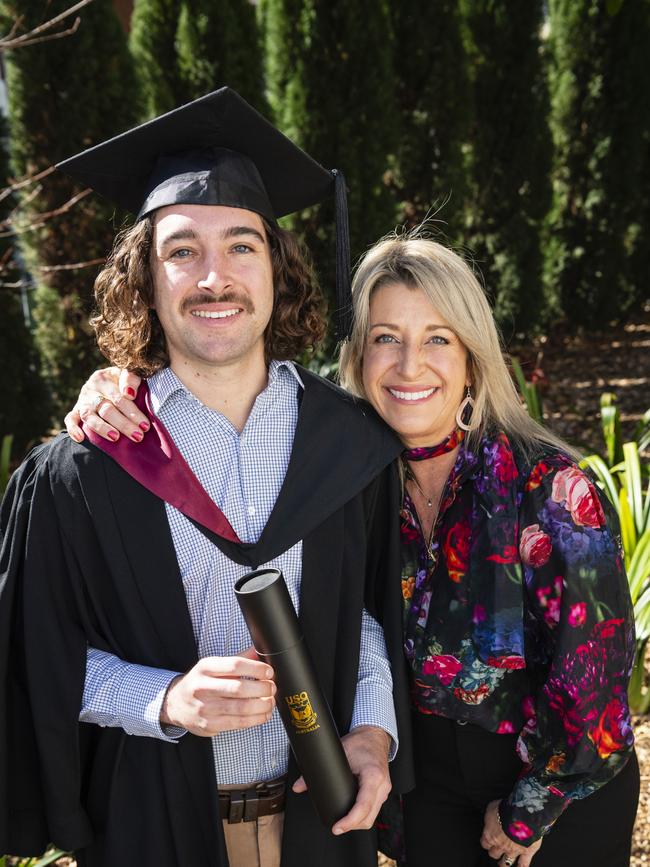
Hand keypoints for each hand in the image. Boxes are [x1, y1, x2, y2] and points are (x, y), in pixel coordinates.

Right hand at [64, 367, 147, 443]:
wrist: (108, 380)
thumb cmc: (123, 380)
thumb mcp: (129, 374)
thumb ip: (132, 379)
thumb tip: (129, 394)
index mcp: (105, 377)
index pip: (119, 397)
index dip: (132, 411)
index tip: (145, 425)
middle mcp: (92, 388)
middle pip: (107, 409)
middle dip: (123, 424)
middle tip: (138, 436)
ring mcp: (83, 400)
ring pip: (89, 415)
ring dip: (102, 428)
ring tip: (115, 438)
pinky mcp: (75, 410)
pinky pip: (70, 419)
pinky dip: (73, 428)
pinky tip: (80, 438)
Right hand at [161, 648, 275, 735]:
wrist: (175, 704)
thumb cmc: (199, 682)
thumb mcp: (213, 666)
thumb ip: (238, 659)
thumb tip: (260, 651)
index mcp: (205, 668)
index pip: (234, 665)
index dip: (256, 669)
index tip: (268, 672)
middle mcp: (203, 687)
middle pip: (239, 688)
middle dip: (262, 688)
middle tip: (272, 687)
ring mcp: (205, 708)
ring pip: (240, 708)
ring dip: (262, 705)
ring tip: (270, 701)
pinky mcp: (209, 725)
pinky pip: (237, 723)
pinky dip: (255, 719)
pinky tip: (263, 714)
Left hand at [292, 724, 391, 834]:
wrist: (374, 735)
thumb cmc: (360, 742)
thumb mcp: (339, 753)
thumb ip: (318, 770)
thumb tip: (298, 786)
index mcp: (373, 776)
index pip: (363, 806)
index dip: (350, 821)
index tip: (337, 827)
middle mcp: (382, 786)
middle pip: (368, 817)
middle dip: (351, 825)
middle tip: (336, 827)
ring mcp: (384, 790)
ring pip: (372, 817)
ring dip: (357, 823)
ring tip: (342, 822)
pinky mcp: (382, 792)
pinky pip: (373, 810)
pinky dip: (362, 816)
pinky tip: (352, 813)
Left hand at [480, 800, 542, 866]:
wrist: (522, 814)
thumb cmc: (506, 809)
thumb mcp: (492, 808)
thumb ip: (490, 817)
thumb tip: (491, 818)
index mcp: (490, 835)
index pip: (485, 843)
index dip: (487, 842)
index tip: (488, 841)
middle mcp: (500, 845)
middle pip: (494, 853)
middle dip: (495, 852)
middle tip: (496, 851)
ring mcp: (513, 850)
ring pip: (506, 862)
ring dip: (504, 863)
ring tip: (504, 863)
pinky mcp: (526, 852)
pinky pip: (524, 864)